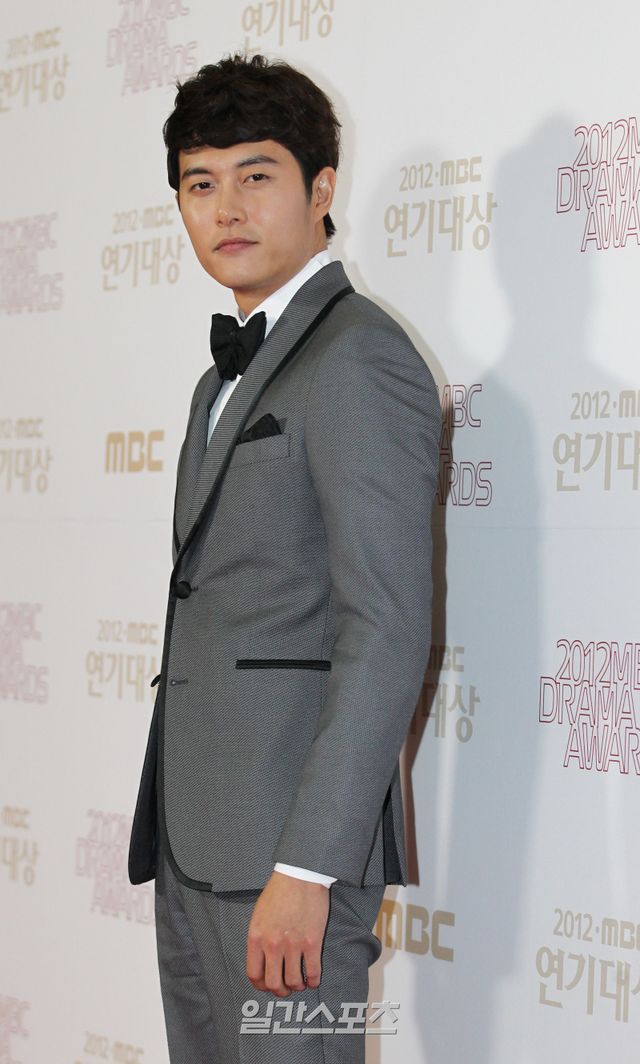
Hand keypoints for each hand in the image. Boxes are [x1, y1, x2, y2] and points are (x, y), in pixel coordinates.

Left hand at [246, 871, 329, 996]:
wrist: (300, 876)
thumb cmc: (279, 892)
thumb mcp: (258, 915)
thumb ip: (258, 938)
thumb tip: (262, 959)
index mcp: (256, 937)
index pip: (253, 974)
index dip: (260, 986)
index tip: (266, 986)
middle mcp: (273, 945)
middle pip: (273, 983)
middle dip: (279, 991)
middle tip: (284, 989)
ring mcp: (293, 945)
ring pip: (293, 981)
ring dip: (297, 986)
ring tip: (299, 983)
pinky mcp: (312, 943)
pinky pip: (312, 972)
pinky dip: (313, 981)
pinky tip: (312, 980)